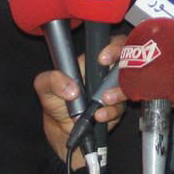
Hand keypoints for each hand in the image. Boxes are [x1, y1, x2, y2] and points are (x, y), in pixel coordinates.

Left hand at [34, 33, 126, 167]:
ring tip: (104, 100)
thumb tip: (72, 88)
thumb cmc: (55, 102)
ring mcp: (113, 91)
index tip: (103, 58)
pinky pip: (121, 107)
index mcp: (90, 61)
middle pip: (128, 58)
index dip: (113, 46)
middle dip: (126, 64)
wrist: (61, 130)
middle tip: (111, 76)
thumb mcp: (44, 87)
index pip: (110, 44)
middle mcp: (105, 73)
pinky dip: (111, 111)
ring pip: (128, 85)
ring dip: (118, 92)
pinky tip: (99, 115)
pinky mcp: (117, 109)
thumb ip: (51, 80)